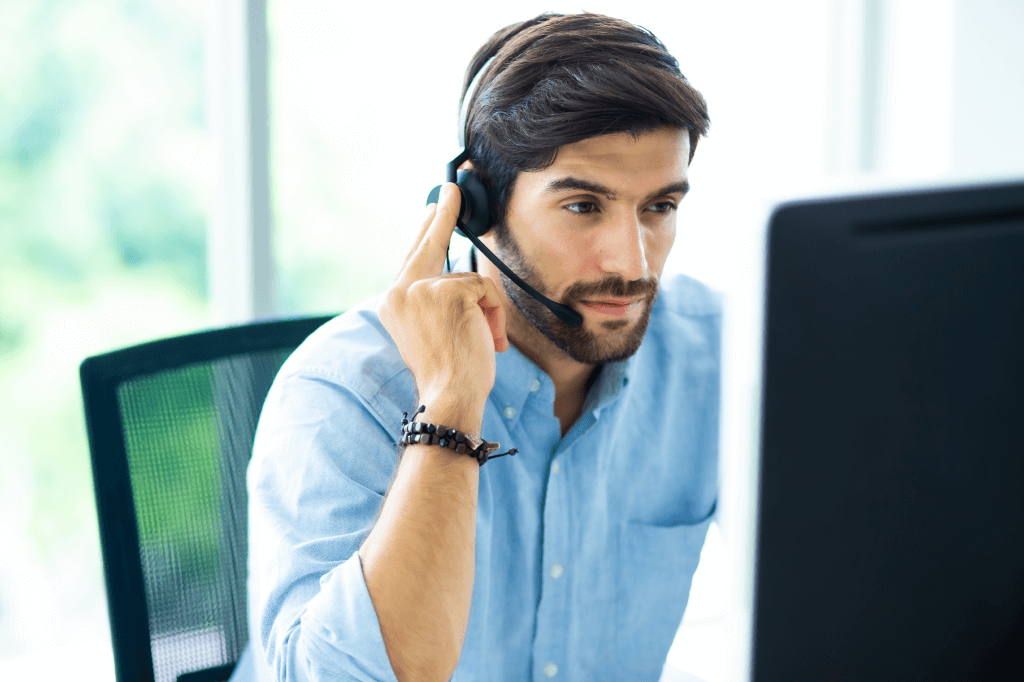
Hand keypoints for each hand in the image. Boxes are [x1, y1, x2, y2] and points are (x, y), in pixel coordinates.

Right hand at [379, 183, 508, 426]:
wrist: (449, 396)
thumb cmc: (448, 374)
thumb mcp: (433, 332)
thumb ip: (435, 301)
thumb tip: (458, 272)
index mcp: (393, 303)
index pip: (412, 258)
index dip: (425, 232)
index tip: (434, 208)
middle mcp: (400, 292)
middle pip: (429, 245)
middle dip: (442, 215)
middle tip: (452, 189)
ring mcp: (421, 289)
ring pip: (469, 280)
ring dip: (486, 309)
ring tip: (481, 341)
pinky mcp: (447, 291)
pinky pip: (484, 288)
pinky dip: (494, 313)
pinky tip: (488, 338)